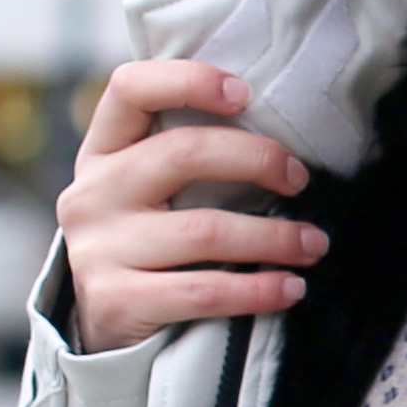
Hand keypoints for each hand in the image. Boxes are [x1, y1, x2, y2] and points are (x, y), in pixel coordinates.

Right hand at [54, 58, 328, 353]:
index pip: (130, 88)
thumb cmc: (142, 243)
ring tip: (313, 245)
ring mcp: (98, 249)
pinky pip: (204, 291)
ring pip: (204, 230)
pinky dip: (258, 289)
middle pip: (183, 153)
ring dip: (274, 236)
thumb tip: (280, 144)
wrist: (92, 326)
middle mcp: (92, 193)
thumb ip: (183, 157)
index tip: (246, 94)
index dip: (189, 80)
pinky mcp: (116, 301)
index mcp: (102, 152)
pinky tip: (290, 288)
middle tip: (300, 179)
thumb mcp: (143, 190)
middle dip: (258, 160)